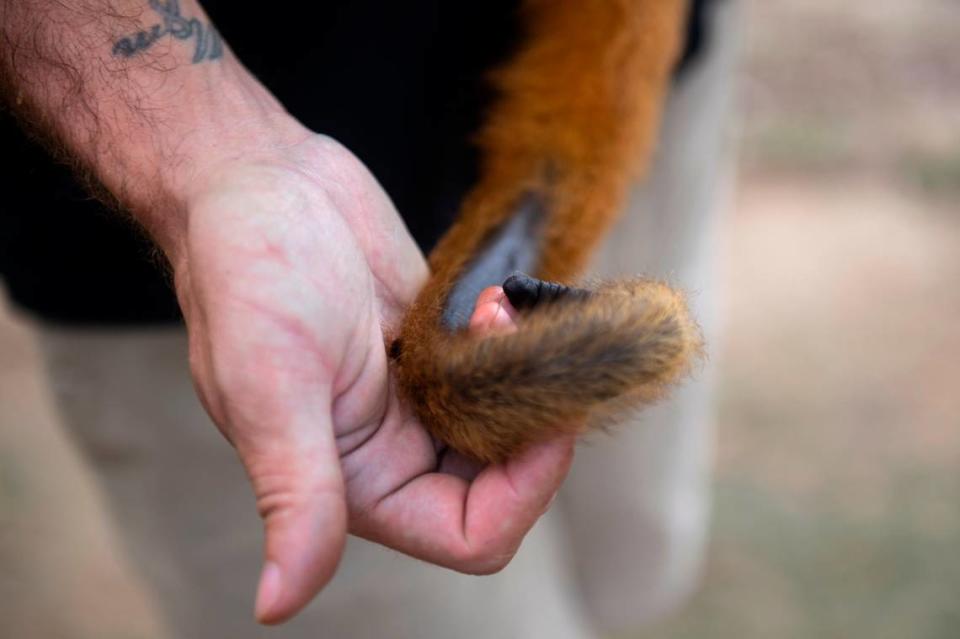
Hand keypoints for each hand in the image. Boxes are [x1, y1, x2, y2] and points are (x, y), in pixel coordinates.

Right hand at [172, 133, 574, 623]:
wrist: (260, 183)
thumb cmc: (245, 277)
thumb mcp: (270, 388)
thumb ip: (294, 495)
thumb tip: (276, 604)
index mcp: (356, 482)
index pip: (470, 533)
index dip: (523, 495)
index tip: (547, 422)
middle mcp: (394, 451)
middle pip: (506, 482)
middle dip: (534, 424)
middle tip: (515, 344)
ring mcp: (422, 397)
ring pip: (512, 424)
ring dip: (528, 376)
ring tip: (495, 311)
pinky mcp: (440, 348)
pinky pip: (505, 369)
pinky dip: (519, 342)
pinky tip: (499, 301)